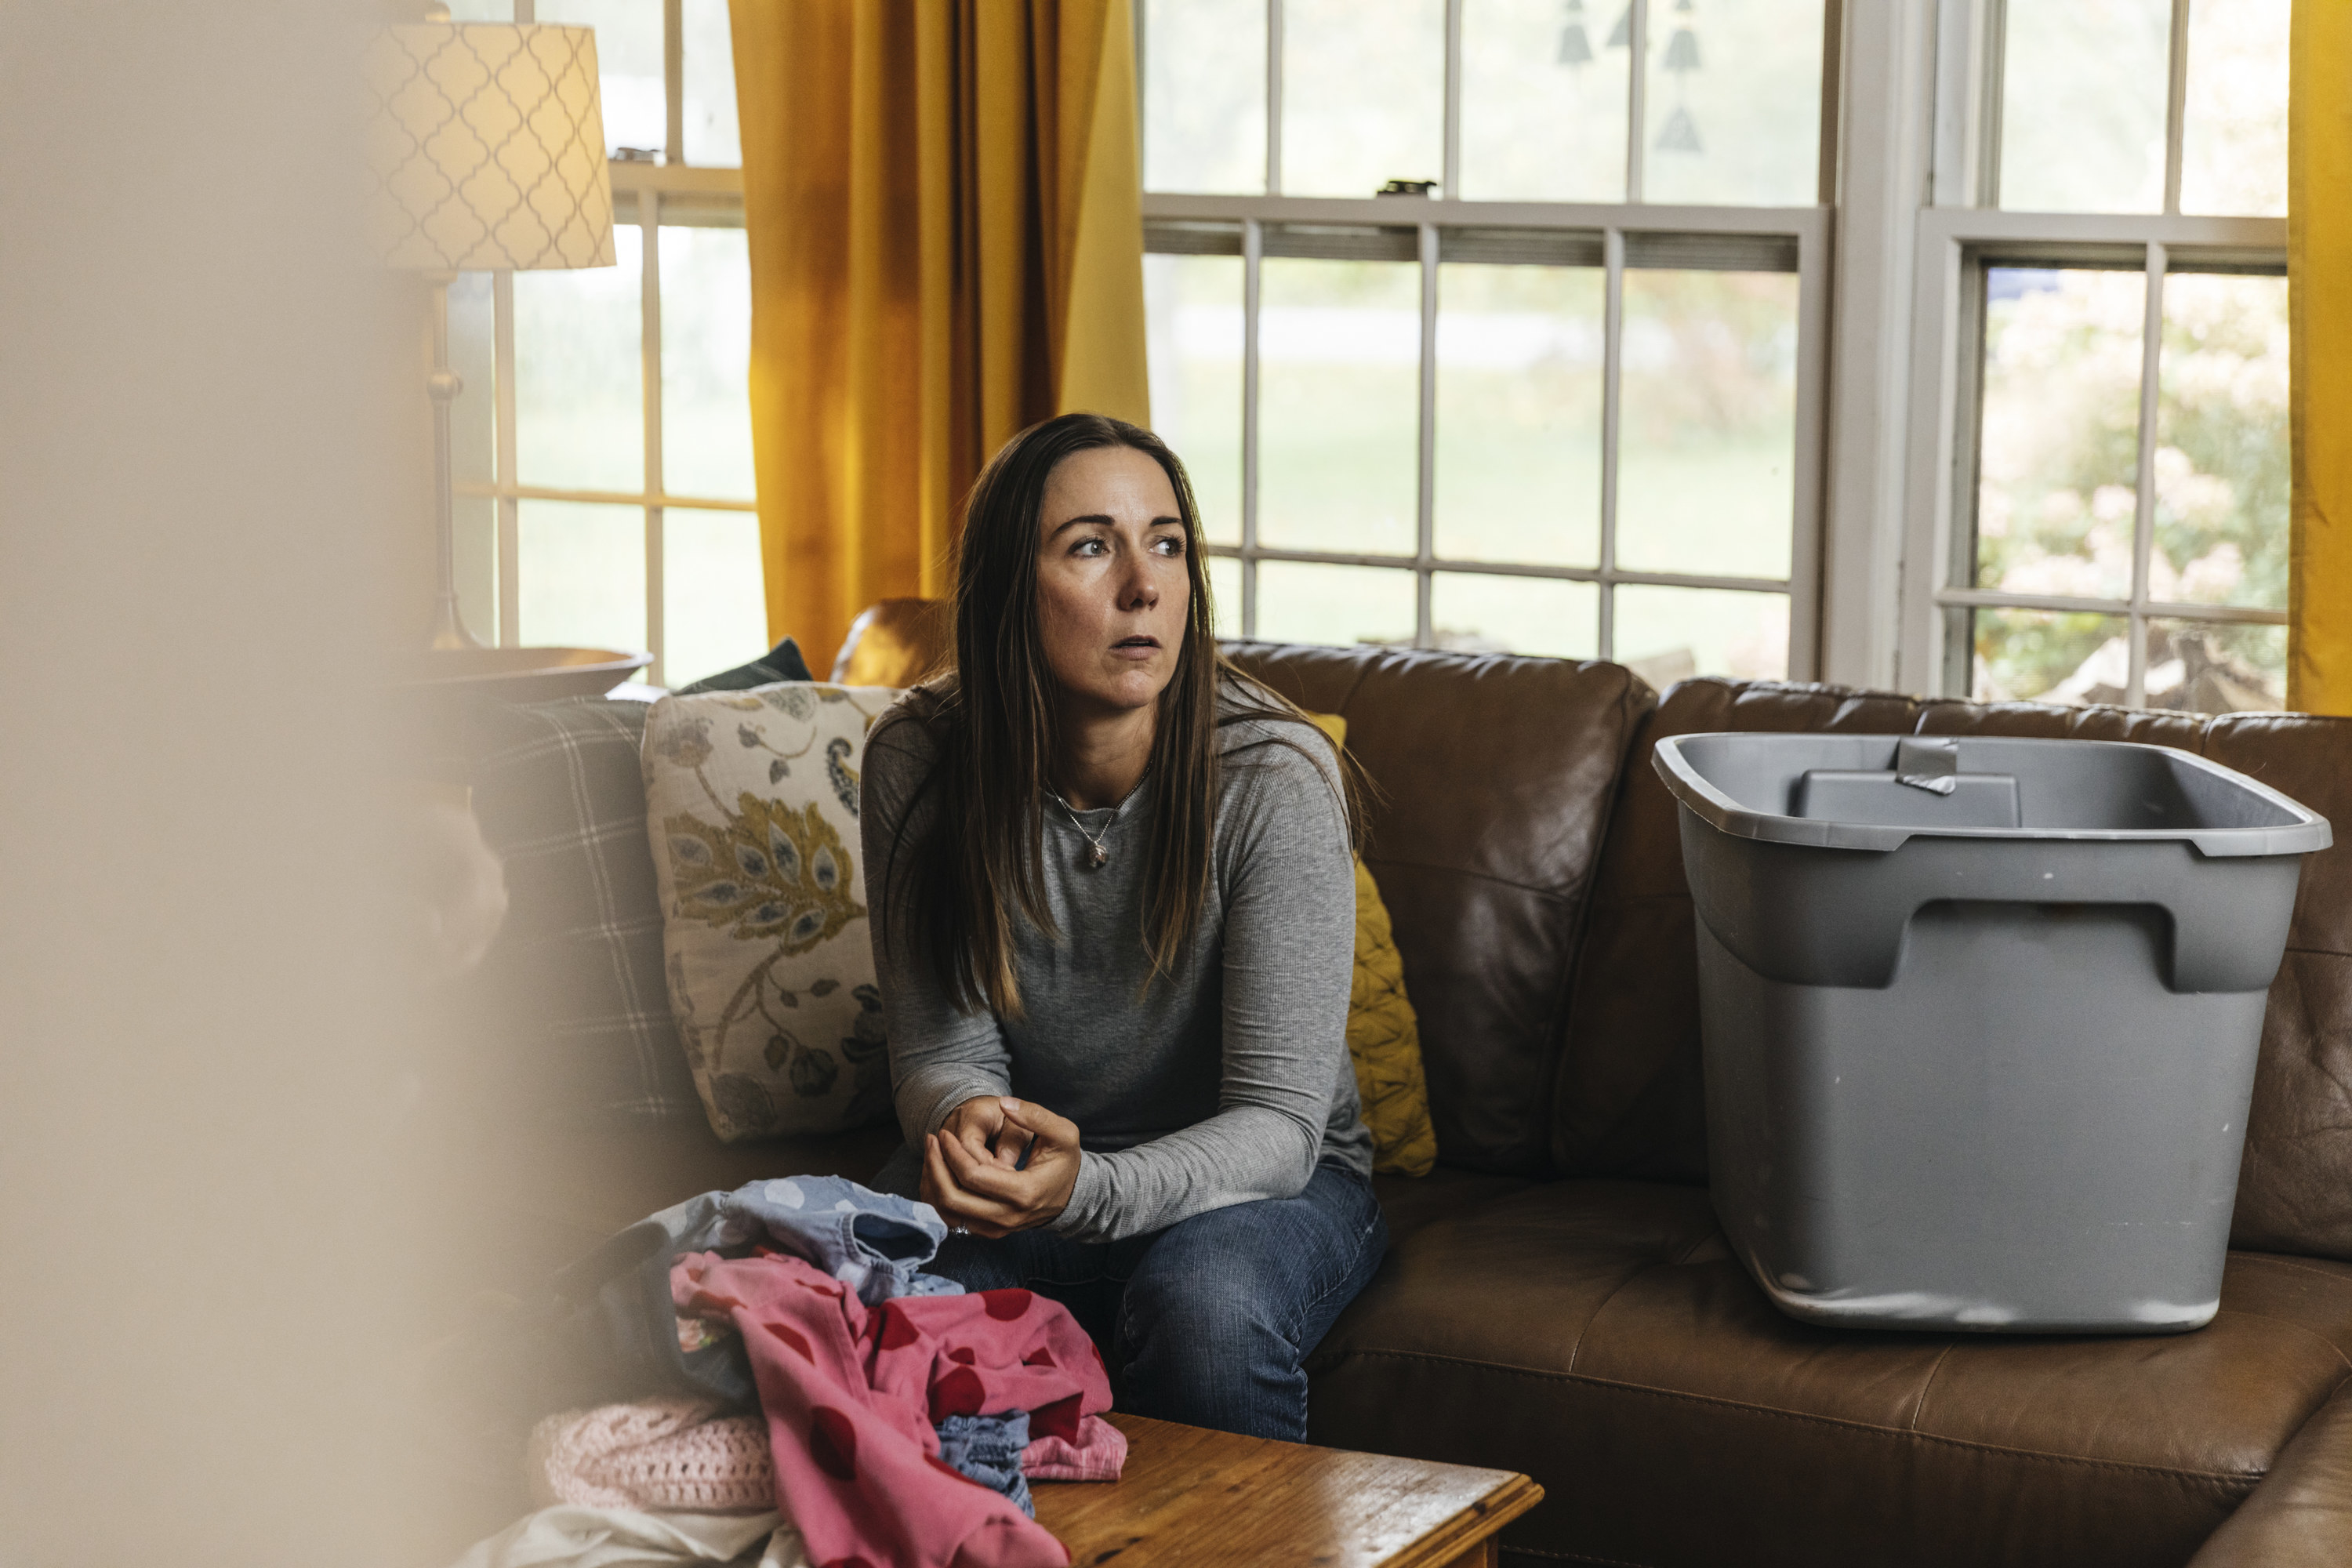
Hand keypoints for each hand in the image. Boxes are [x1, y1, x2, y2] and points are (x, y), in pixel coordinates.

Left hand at [921, 1096, 1081, 1238]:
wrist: (1070, 1197)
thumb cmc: (1064, 1162)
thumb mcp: (1063, 1134)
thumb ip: (1036, 1116)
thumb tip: (1004, 1103)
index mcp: (1024, 1192)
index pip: (973, 1176)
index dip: (952, 1153)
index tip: (943, 1133)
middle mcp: (1007, 1217)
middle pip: (953, 1199)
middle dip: (935, 1168)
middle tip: (932, 1142)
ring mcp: (997, 1228)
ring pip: (949, 1214)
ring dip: (934, 1184)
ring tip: (932, 1155)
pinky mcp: (989, 1231)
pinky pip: (953, 1220)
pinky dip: (941, 1199)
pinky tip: (941, 1174)